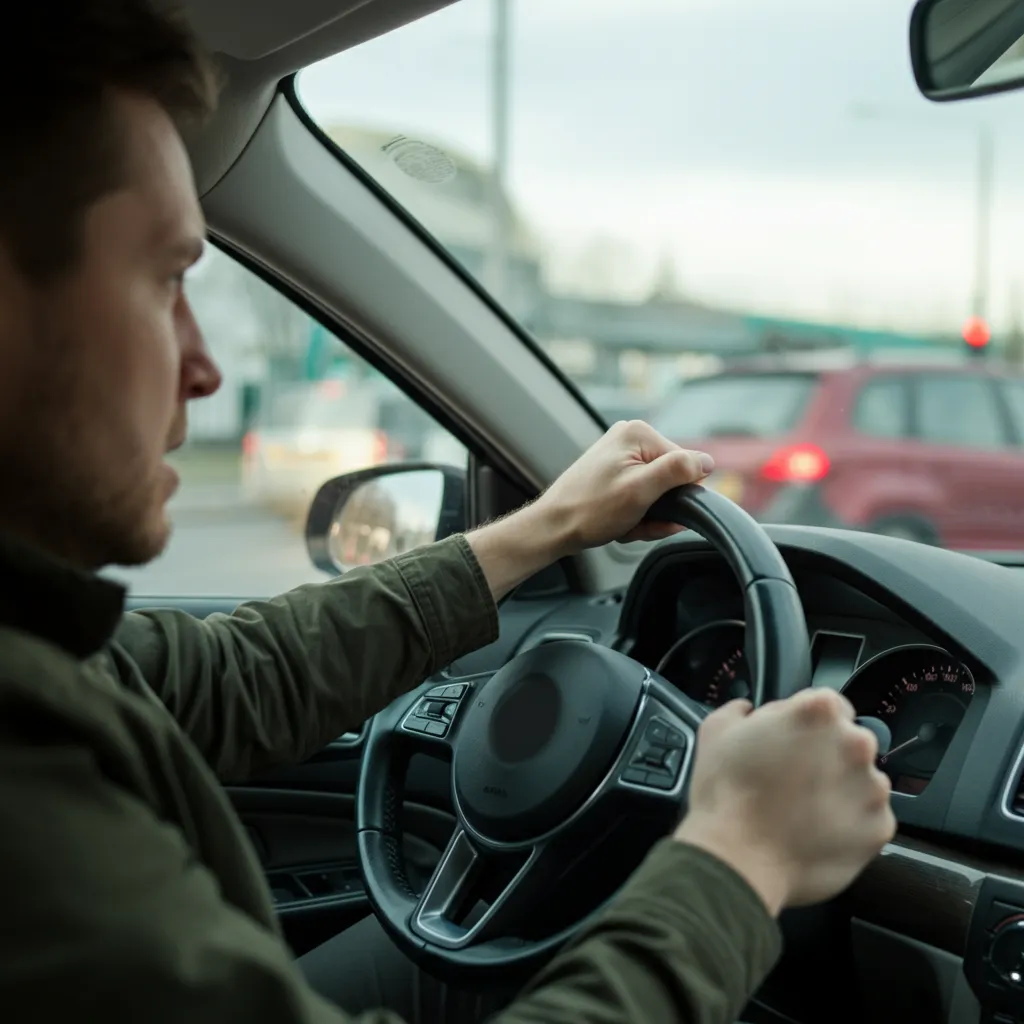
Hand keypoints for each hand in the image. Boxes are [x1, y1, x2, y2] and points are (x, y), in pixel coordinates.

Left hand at [533, 420, 714, 556]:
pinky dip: (634, 515)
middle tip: (635, 521)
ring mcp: (620, 455)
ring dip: (645, 516)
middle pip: (669, 480)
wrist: (554, 527)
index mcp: (638, 433)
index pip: (684, 465)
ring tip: (623, 524)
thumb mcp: (641, 490)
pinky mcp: (614, 473)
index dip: (676, 495)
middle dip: (658, 508)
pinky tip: (619, 524)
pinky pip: (640, 496)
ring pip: (655, 493)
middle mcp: (629, 438)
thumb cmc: (590, 510)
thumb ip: (678, 471)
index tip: (655, 511)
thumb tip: (708, 462)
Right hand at [674, 689, 895, 914]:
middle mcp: (855, 743)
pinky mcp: (880, 828)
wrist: (737, 859)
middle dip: (828, 756)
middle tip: (795, 779)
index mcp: (819, 711)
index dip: (808, 724)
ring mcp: (872, 788)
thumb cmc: (725, 793)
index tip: (793, 743)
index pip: (830, 705)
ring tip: (804, 811)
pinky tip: (816, 831)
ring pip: (862, 781)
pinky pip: (868, 818)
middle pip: (850, 741)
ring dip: (841, 790)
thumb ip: (741, 710)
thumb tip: (748, 710)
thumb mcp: (717, 731)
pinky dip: (849, 824)